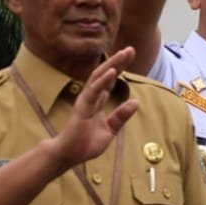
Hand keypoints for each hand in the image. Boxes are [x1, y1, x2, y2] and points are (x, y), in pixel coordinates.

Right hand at [50, 48, 140, 169]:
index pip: (110, 80)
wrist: (69, 155)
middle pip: (105, 74)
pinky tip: (112, 71)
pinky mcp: (82, 108)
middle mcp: (91, 97)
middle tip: (130, 49)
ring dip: (112, 65)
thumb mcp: (110, 130)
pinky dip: (103, 80)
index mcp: (98, 101)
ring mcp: (86, 101)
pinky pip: (93, 91)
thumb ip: (121, 116)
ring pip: (98, 78)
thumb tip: (136, 102)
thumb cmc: (85, 143)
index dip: (119, 67)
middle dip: (118, 61)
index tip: (130, 54)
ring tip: (123, 54)